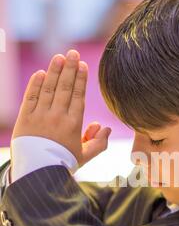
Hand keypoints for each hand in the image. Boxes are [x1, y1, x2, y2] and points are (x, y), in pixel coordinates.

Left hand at [12, 49, 111, 167]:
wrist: (37, 173)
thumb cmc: (62, 164)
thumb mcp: (84, 157)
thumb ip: (98, 143)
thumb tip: (106, 128)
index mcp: (73, 125)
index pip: (78, 96)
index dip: (80, 79)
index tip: (82, 64)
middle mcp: (57, 117)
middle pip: (64, 88)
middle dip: (69, 68)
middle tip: (73, 53)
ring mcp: (40, 116)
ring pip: (48, 89)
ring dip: (54, 71)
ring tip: (59, 57)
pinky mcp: (25, 118)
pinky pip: (30, 97)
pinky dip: (35, 84)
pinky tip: (40, 73)